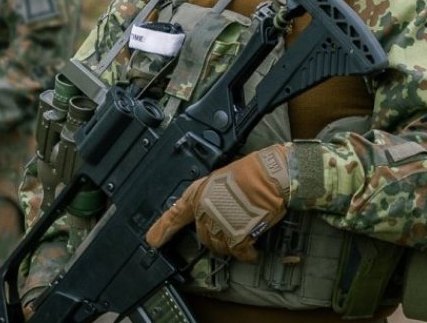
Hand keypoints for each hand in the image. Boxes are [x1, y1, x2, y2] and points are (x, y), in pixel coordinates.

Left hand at [145, 144, 291, 261]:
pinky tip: (252, 250)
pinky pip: (239, 253)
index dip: (163, 229)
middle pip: (203, 236)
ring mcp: (220, 226)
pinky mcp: (237, 237)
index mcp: (199, 194)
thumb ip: (212, 197)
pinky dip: (246, 254)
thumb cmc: (253, 171)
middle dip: (216, 235)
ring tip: (244, 236)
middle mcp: (205, 212)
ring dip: (231, 245)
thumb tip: (214, 209)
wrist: (272, 176)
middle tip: (232, 227)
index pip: (175, 214)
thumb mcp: (222, 178)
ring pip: (220, 246)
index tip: (153, 240)